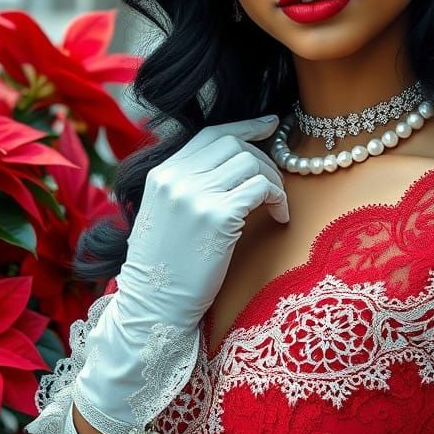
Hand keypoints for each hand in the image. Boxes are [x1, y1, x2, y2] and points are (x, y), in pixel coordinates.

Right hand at [73, 115, 287, 433]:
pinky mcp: (217, 217)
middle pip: (235, 144)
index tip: (269, 125)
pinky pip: (261, 188)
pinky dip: (278, 198)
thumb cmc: (165, 269)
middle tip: (275, 184)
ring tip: (276, 205)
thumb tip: (233, 160)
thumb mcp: (165, 214)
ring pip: (251, 163)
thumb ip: (188, 184)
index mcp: (161, 174)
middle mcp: (175, 178)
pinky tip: (280, 217)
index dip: (244, 125)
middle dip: (264, 159)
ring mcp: (195, 195)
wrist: (153, 308)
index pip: (210, 133)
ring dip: (273, 181)